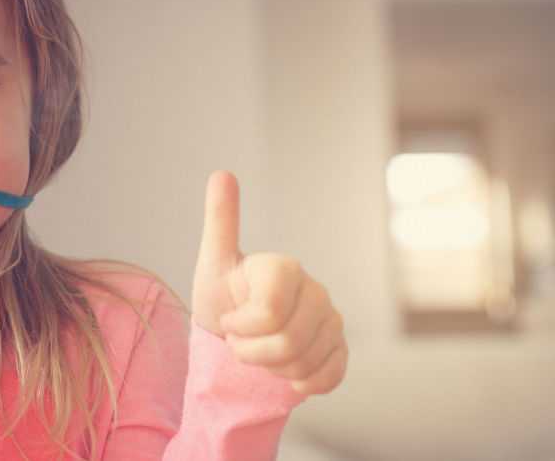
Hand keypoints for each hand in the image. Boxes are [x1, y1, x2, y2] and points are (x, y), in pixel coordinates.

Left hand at [191, 170, 347, 395]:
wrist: (235, 337)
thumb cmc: (222, 296)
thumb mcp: (213, 261)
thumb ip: (221, 220)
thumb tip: (221, 172)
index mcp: (286, 267)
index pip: (269, 312)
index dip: (241, 327)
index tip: (229, 319)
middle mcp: (316, 290)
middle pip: (287, 342)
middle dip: (252, 352)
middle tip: (240, 341)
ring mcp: (333, 320)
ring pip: (303, 363)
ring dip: (270, 368)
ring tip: (259, 351)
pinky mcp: (341, 349)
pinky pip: (328, 377)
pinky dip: (300, 382)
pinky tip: (286, 371)